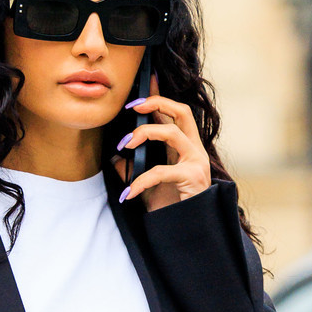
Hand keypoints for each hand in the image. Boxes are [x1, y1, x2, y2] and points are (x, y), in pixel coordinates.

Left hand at [116, 78, 211, 212]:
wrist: (186, 232)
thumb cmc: (170, 207)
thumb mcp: (147, 185)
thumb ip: (134, 168)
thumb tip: (115, 157)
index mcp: (185, 148)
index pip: (173, 114)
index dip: (159, 96)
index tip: (147, 79)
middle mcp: (194, 150)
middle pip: (181, 111)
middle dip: (156, 103)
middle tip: (131, 108)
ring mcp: (196, 162)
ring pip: (172, 133)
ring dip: (144, 134)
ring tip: (123, 145)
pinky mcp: (192, 178)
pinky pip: (162, 171)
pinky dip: (141, 180)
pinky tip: (128, 193)